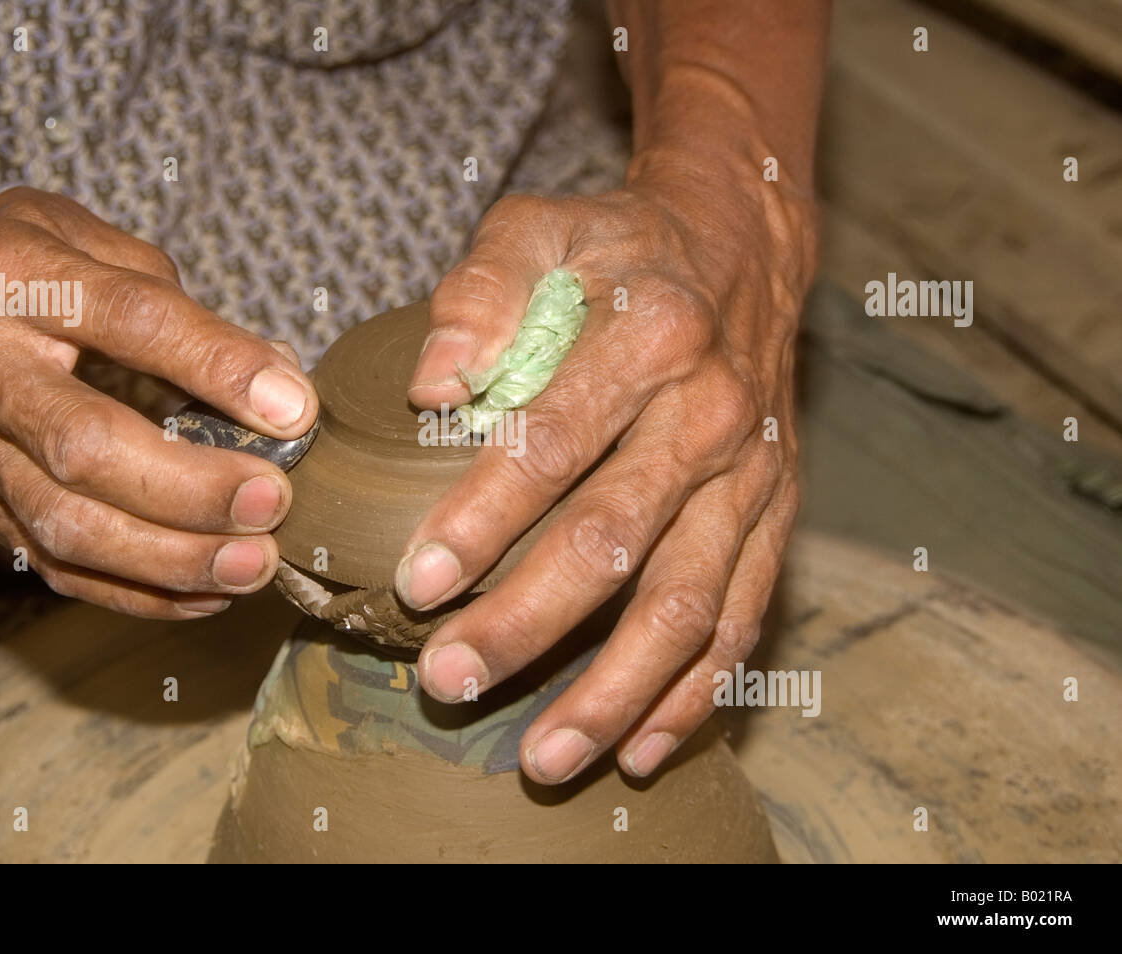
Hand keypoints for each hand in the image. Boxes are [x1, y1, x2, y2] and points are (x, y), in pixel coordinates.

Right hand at [0, 188, 316, 616]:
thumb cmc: (22, 263)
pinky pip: (58, 567)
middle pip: (87, 446)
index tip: (294, 409)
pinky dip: (138, 593)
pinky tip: (207, 593)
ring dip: (171, 557)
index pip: (131, 321)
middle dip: (191, 487)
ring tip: (252, 564)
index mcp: (18, 279)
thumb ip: (185, 309)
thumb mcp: (94, 240)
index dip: (217, 367)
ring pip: (67, 525)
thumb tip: (280, 386)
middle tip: (274, 501)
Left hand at [397, 150, 816, 782]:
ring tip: (542, 758)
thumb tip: (430, 383)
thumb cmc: (619, 249)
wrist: (742, 251)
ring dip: (613, 691)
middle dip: (528, 624)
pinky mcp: (775, 517)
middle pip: (615, 542)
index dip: (483, 520)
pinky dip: (695, 694)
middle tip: (447, 681)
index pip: (554, 444)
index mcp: (649, 338)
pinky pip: (742, 621)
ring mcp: (752, 478)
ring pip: (686, 607)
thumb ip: (482, 289)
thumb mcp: (540, 228)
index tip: (415, 585)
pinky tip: (640, 749)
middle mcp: (710, 416)